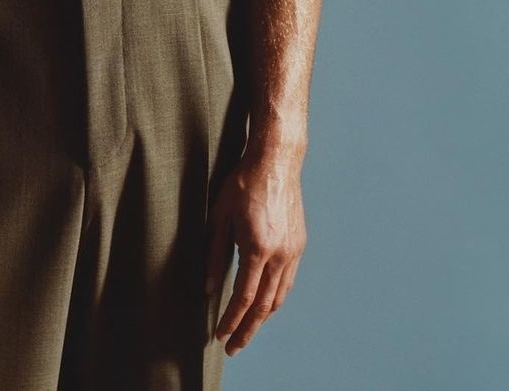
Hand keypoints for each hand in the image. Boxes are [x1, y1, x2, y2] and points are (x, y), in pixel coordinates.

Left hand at [205, 148, 306, 355]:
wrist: (275, 161)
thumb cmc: (243, 183)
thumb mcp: (220, 215)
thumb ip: (214, 253)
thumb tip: (209, 287)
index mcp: (258, 247)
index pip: (244, 297)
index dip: (231, 320)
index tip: (220, 335)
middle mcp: (280, 254)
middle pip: (265, 305)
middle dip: (248, 329)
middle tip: (234, 347)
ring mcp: (293, 250)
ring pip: (279, 296)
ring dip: (263, 317)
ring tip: (247, 329)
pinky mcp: (299, 244)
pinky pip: (288, 280)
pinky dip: (275, 297)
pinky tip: (264, 301)